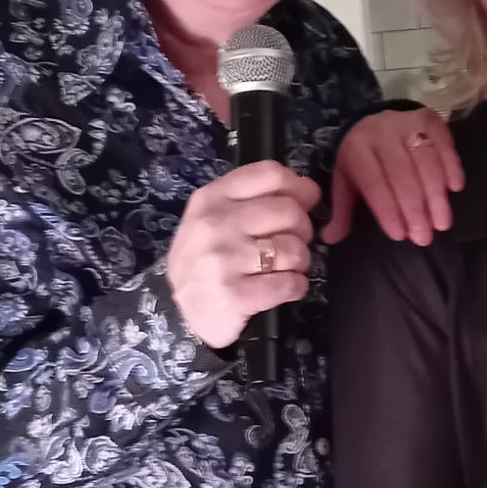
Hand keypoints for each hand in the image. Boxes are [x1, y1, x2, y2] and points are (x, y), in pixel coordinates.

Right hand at [167, 162, 320, 349]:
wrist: (177, 313)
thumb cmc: (203, 261)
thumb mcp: (214, 218)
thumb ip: (254, 198)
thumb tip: (308, 191)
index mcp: (212, 198)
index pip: (270, 174)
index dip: (298, 188)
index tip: (305, 203)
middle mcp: (216, 224)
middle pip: (289, 211)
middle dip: (302, 230)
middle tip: (291, 244)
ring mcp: (224, 259)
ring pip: (294, 248)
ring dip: (299, 261)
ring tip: (284, 268)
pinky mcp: (236, 294)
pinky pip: (290, 284)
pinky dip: (296, 287)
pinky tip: (283, 288)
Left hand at [323, 108, 464, 246]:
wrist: (374, 121)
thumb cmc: (361, 160)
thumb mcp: (346, 182)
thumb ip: (342, 211)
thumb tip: (330, 238)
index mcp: (357, 149)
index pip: (374, 182)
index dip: (388, 209)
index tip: (400, 236)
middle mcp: (382, 132)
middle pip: (402, 173)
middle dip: (415, 209)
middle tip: (425, 237)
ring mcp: (408, 123)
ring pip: (426, 160)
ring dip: (436, 194)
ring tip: (441, 223)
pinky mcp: (430, 119)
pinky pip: (444, 143)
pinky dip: (451, 166)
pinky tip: (454, 189)